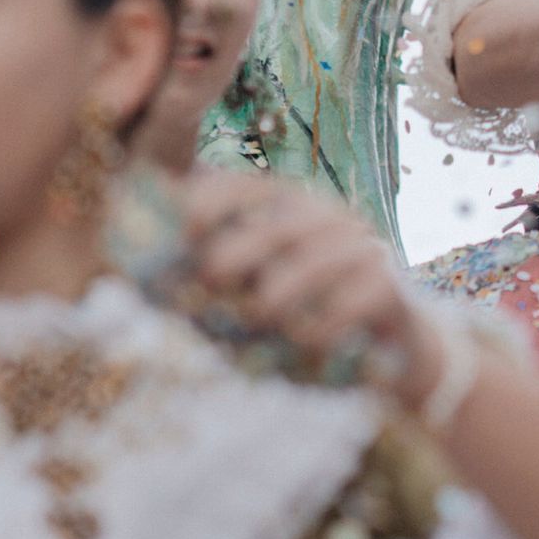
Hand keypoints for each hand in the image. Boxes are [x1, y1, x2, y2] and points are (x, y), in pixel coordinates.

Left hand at [180, 173, 445, 412]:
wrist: (383, 349)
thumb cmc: (300, 316)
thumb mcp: (252, 289)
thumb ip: (212, 278)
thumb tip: (149, 277)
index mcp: (288, 208)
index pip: (249, 188)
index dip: (216, 200)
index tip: (185, 226)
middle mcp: (327, 219)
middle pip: (284, 221)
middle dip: (243, 245)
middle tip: (211, 277)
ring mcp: (363, 250)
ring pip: (323, 257)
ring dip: (286, 286)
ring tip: (259, 316)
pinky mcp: (389, 288)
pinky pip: (361, 297)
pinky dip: (330, 320)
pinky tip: (306, 342)